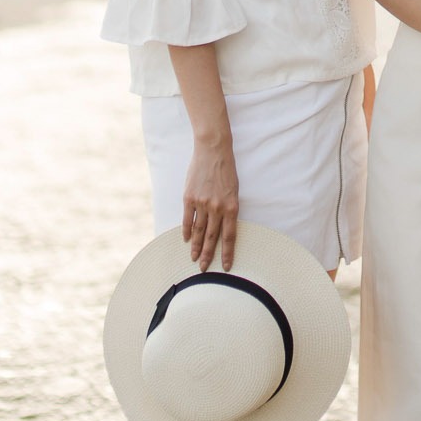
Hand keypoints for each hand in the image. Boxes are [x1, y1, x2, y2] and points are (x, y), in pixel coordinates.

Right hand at [183, 136, 239, 269]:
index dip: (226, 253)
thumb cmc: (226, 170)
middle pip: (212, 237)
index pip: (229, 236)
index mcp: (232, 207)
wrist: (213, 151)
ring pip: (199, 231)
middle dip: (208, 255)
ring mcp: (202, 203)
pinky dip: (186, 230)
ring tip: (193, 258)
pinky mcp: (189, 197)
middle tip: (203, 269)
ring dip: (196, 246)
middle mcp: (217, 208)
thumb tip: (223, 226)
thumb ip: (228, 209)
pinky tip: (186, 239)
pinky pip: (187, 219)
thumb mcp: (234, 190)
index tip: (225, 266)